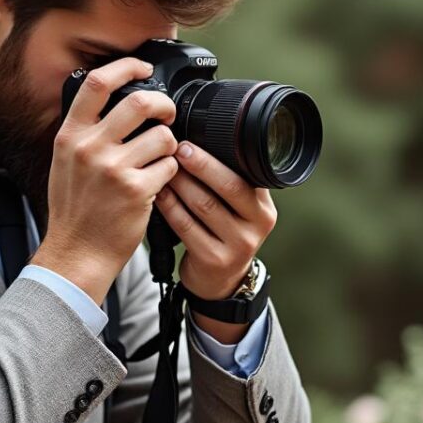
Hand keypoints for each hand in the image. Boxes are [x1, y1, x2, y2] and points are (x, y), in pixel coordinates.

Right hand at [32, 58, 179, 303]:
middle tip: (168, 115)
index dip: (126, 67)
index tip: (143, 68)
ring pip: (162, 136)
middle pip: (140, 102)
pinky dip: (170, 172)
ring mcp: (113, 169)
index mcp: (71, 135)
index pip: (97, 83)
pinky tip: (158, 183)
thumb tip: (115, 100)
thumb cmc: (76, 209)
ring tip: (159, 159)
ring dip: (170, 146)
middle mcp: (89, 148)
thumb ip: (86, 131)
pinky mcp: (136, 190)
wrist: (77, 253)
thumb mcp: (66, 162)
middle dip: (164, 105)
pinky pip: (169, 166)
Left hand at [154, 142, 277, 340]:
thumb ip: (229, 184)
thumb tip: (198, 143)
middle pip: (228, 186)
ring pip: (204, 205)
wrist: (220, 281)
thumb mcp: (238, 211)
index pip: (244, 175)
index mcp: (264, 207)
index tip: (190, 141)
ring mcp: (239, 244)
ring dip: (180, 183)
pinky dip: (170, 206)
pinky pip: (187, 226)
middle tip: (177, 148)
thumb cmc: (224, 235)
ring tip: (163, 167)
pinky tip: (159, 194)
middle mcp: (258, 225)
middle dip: (200, 164)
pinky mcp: (215, 259)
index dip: (216, 157)